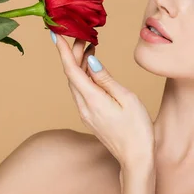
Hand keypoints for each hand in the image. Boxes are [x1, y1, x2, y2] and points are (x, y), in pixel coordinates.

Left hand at [50, 31, 154, 170]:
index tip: (55, 34)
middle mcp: (84, 107)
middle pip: (72, 75)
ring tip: (88, 46)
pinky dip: (84, 76)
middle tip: (82, 34)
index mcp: (92, 100)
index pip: (72, 70)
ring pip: (76, 83)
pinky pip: (82, 92)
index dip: (63, 51)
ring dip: (79, 64)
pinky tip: (92, 69)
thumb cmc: (137, 129)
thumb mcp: (127, 99)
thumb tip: (92, 61)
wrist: (136, 158)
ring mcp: (85, 113)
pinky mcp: (90, 117)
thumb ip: (107, 79)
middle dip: (74, 53)